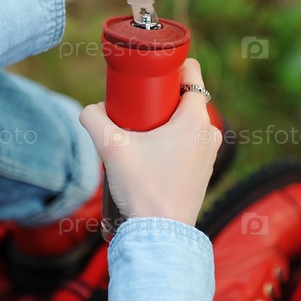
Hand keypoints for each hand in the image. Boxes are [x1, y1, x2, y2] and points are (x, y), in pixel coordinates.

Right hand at [79, 59, 220, 226]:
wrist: (160, 235)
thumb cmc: (143, 188)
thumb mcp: (111, 147)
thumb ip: (94, 119)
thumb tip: (90, 110)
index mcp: (196, 118)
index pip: (192, 72)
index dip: (170, 65)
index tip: (149, 71)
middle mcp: (210, 133)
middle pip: (185, 98)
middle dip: (161, 96)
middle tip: (135, 103)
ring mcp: (209, 154)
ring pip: (187, 122)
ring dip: (165, 120)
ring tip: (139, 131)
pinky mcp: (203, 172)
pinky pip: (189, 143)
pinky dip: (172, 140)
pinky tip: (150, 152)